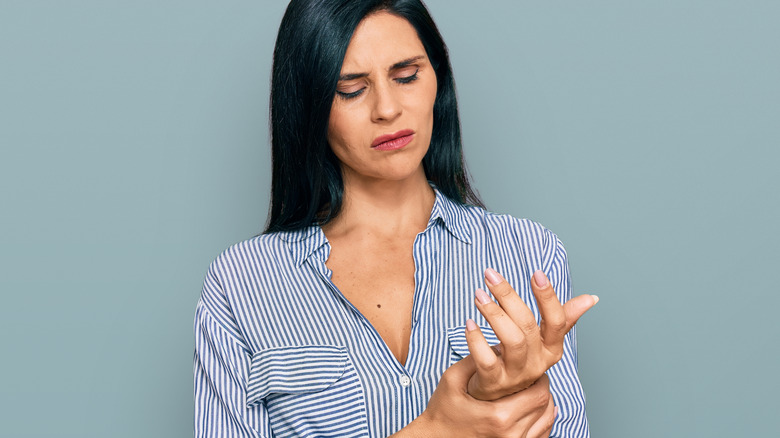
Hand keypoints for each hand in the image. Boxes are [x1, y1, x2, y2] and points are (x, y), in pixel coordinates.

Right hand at [393, 355, 555, 437]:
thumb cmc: (441, 411)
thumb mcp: (452, 380)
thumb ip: (475, 358)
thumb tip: (498, 344)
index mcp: (498, 416)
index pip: (537, 393)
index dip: (539, 377)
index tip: (531, 366)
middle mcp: (511, 435)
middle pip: (545, 406)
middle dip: (542, 387)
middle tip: (533, 374)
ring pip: (546, 420)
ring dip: (544, 403)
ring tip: (532, 389)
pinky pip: (541, 435)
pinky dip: (544, 420)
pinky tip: (536, 410)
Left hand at [466, 268, 597, 400]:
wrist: (498, 397)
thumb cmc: (519, 360)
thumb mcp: (543, 341)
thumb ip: (563, 318)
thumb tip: (591, 298)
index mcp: (552, 349)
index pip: (557, 322)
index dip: (548, 297)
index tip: (536, 273)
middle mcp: (537, 363)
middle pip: (528, 326)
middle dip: (508, 296)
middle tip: (490, 275)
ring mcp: (516, 375)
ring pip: (511, 340)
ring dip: (493, 314)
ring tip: (479, 295)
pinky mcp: (494, 382)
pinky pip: (486, 360)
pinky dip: (476, 339)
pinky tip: (469, 323)